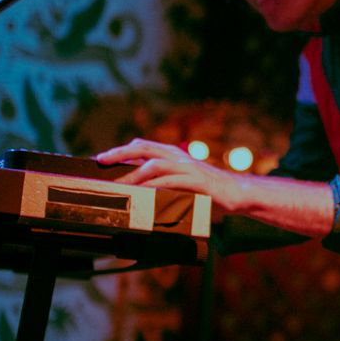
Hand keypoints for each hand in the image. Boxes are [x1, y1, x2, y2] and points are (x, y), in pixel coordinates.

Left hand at [97, 138, 248, 214]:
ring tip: (119, 184)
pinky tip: (144, 192)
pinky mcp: (197, 181)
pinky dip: (155, 186)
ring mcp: (188, 167)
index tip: (103, 158)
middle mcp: (179, 157)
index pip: (143, 146)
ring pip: (155, 164)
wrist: (237, 193)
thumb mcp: (182, 184)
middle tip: (102, 161)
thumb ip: (164, 184)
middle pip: (144, 148)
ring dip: (134, 173)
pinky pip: (171, 181)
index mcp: (174, 155)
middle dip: (120, 153)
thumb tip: (139, 193)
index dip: (122, 150)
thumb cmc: (208, 192)